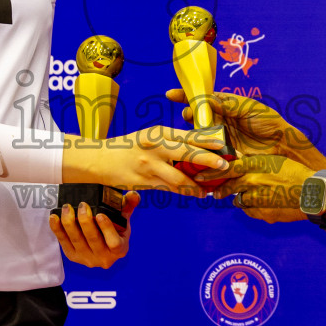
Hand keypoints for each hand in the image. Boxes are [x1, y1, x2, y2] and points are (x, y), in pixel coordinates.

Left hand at [50, 192, 136, 268]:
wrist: (102, 248)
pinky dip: (57, 229)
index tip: (100, 214)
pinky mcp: (73, 257)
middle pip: (92, 240)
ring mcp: (87, 259)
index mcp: (119, 249)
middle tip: (82, 205)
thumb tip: (133, 194)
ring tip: (67, 208)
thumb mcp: (123, 220)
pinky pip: (64, 242)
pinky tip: (54, 217)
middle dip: (85, 221)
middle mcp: (103, 258)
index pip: (114, 242)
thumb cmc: (115, 231)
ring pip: (77, 240)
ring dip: (69, 223)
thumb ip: (128, 206)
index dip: (106, 229)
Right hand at [63, 126, 228, 191]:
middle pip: (187, 154)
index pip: (187, 135)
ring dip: (198, 184)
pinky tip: (196, 193)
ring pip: (180, 177)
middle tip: (225, 165)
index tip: (225, 144)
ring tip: (211, 188)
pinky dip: (185, 192)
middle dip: (209, 160)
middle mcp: (154, 147)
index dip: (208, 141)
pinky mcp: (144, 182)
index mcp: (158, 132)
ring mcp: (149, 166)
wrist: (100, 159)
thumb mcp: (150, 137)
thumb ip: (171, 141)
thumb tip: (199, 147)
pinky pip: (169, 189)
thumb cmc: (130, 146)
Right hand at [165, 89, 307, 160]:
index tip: (170, 95)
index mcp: (224, 106)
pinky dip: (200, 152)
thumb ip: (228, 104)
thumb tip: (206, 98)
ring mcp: (220, 138)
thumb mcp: (248, 108)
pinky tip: (192, 152)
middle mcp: (219, 121)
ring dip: (191, 135)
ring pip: (199, 136)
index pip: (201, 99)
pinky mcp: (223, 154)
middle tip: (186, 116)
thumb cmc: (268, 122)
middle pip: (196, 117)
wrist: (282, 145)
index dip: (185, 96)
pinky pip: (208, 153)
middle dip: (188, 115)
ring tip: (188, 135)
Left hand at [215, 154, 313, 223]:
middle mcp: (252, 181)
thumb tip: (242, 170)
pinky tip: (265, 205)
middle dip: (220, 190)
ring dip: (242, 199)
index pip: (225, 169)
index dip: (210, 173)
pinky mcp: (263, 213)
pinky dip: (254, 209)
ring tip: (252, 197)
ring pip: (240, 200)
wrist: (313, 192)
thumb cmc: (296, 173)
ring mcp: (257, 198)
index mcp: (254, 165)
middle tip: (214, 193)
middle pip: (228, 187)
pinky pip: (251, 212)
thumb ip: (255, 165)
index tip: (199, 176)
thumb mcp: (274, 161)